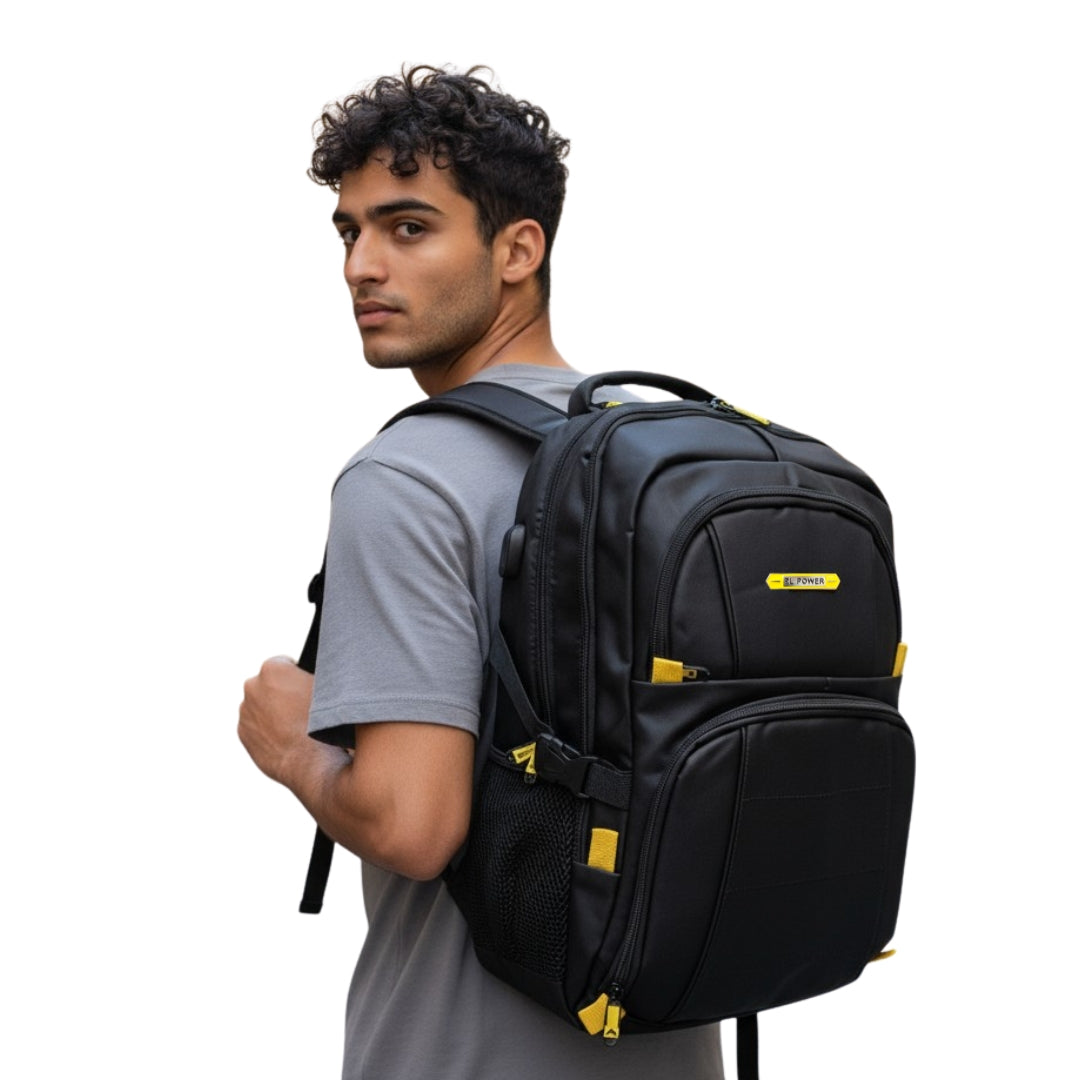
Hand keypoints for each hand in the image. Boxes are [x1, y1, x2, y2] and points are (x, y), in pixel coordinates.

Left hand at [238, 657, 317, 786]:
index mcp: (273, 668)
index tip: (306, 687)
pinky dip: (266, 729)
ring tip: (294, 725)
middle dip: (280, 692)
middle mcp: (252, 686)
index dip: (297, 674)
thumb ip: (309, 675)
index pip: (284, 663)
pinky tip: (285, 738)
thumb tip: (308, 674)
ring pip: (259, 705)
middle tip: (301, 706)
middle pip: (268, 683)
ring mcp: (245, 711)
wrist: (313, 761)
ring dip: (271, 710)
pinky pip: (255, 725)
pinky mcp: (242, 733)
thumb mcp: (326, 688)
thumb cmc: (324, 722)